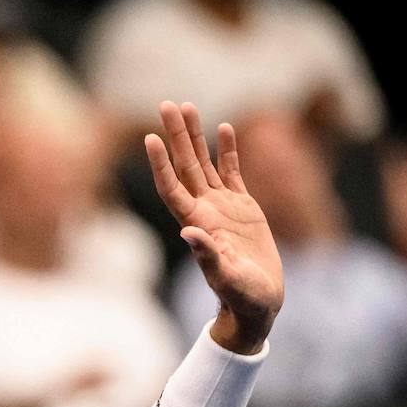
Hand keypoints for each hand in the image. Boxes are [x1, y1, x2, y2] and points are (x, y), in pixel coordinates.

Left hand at [146, 102, 283, 353]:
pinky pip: (232, 171)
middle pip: (183, 165)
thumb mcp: (225, 277)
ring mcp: (222, 206)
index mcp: (195, 223)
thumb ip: (208, 256)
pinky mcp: (243, 206)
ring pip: (204, 162)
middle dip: (175, 135)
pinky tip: (224, 127)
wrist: (258, 302)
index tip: (149, 137)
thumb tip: (189, 233)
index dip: (159, 163)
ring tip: (187, 105)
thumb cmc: (240, 295)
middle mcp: (203, 209)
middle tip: (166, 104)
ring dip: (195, 135)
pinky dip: (228, 150)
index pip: (171, 187)